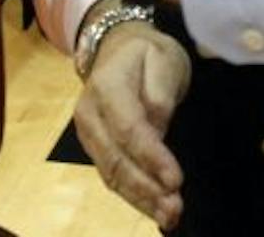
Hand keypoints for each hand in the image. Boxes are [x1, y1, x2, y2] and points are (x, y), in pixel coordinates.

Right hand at [75, 19, 192, 229]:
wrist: (115, 47)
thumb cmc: (145, 53)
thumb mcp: (163, 57)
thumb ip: (160, 93)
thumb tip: (157, 130)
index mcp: (107, 85)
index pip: (128, 128)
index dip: (151, 157)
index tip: (176, 179)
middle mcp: (89, 114)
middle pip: (116, 158)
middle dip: (146, 188)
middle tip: (175, 208)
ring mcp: (87, 134)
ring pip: (111, 174)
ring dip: (140, 199)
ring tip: (169, 217)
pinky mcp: (94, 148)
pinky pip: (112, 176)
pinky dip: (134, 196)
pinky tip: (154, 210)